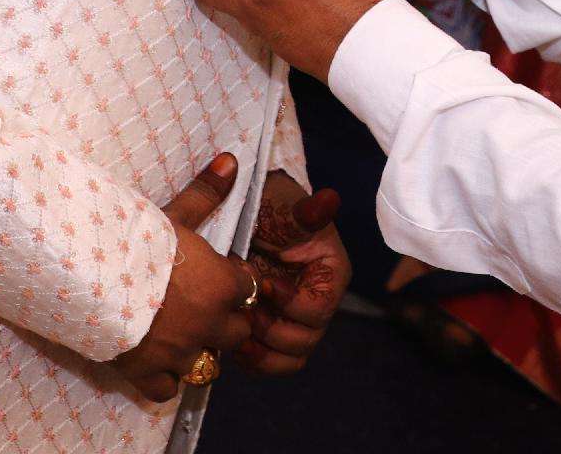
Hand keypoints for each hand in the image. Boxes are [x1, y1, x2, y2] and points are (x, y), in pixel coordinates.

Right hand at [114, 153, 258, 402]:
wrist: (87, 278)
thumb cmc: (131, 242)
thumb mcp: (172, 214)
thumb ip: (205, 192)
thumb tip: (231, 160)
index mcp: (221, 287)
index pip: (250, 289)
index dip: (235, 281)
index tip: (219, 274)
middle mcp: (208, 325)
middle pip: (238, 332)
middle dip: (225, 321)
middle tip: (203, 307)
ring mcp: (180, 355)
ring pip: (210, 366)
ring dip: (201, 353)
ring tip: (183, 336)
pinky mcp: (149, 375)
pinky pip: (169, 390)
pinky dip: (166, 380)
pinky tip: (156, 362)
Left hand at [235, 170, 348, 375]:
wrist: (247, 218)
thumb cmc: (271, 208)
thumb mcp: (287, 209)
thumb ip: (308, 211)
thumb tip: (329, 199)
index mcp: (331, 277)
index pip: (319, 309)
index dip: (290, 304)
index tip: (265, 283)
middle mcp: (319, 304)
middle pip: (305, 341)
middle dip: (271, 331)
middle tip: (245, 309)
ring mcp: (296, 322)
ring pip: (289, 360)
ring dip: (261, 352)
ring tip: (236, 332)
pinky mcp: (274, 332)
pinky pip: (269, 362)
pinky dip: (250, 359)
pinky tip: (229, 341)